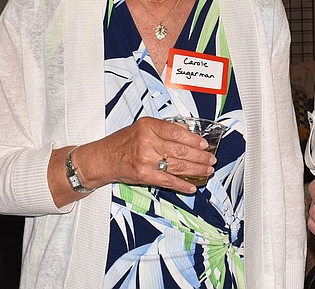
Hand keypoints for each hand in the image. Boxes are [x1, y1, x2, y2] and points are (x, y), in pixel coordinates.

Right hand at [83, 116, 216, 193]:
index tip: (204, 144)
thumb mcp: (142, 127)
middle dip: (200, 156)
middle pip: (180, 150)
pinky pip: (168, 181)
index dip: (194, 139)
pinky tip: (192, 186)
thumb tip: (188, 133)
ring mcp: (145, 160)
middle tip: (211, 159)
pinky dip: (182, 185)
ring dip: (196, 170)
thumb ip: (164, 128)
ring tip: (207, 171)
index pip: (176, 132)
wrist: (103, 158)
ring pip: (178, 166)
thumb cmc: (123, 142)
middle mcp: (147, 142)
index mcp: (148, 126)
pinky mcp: (144, 176)